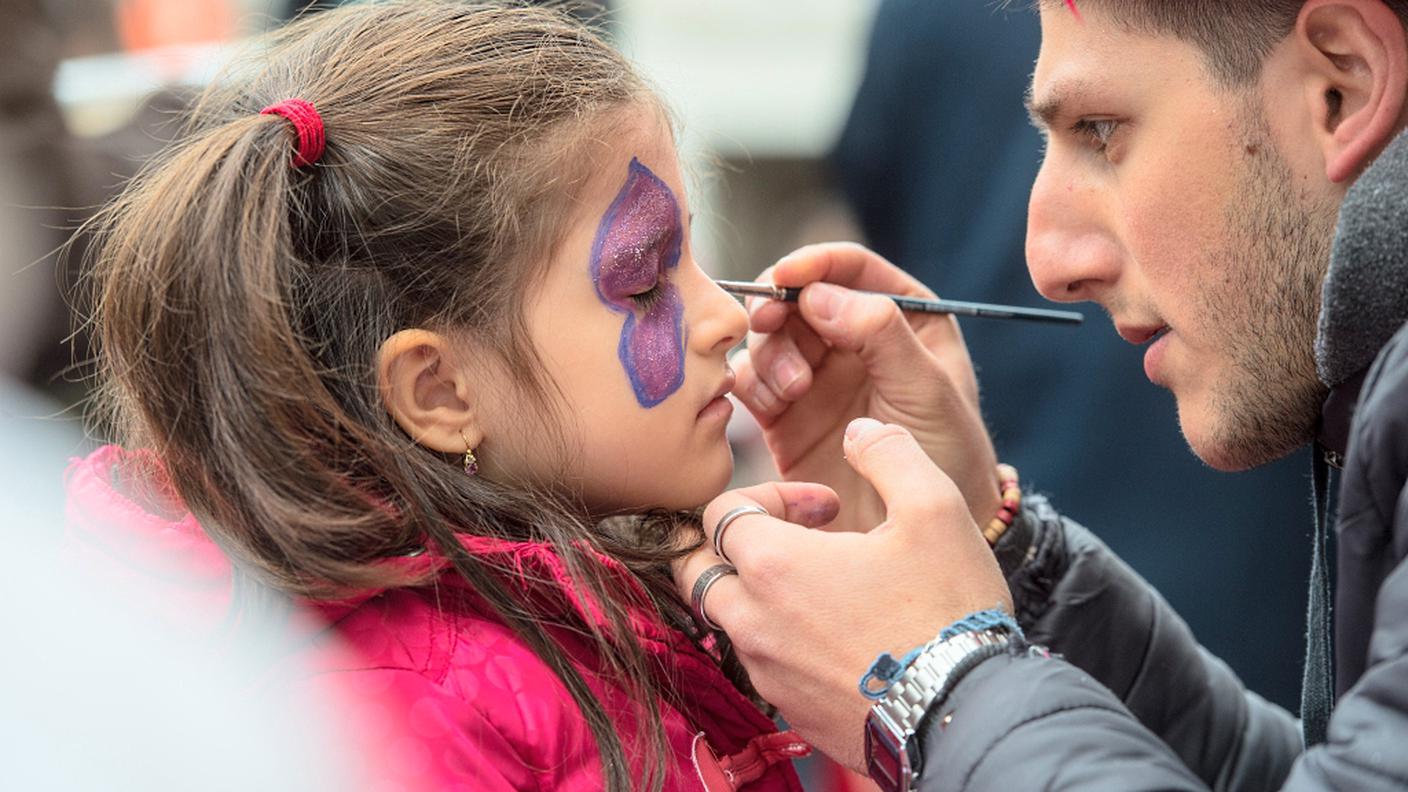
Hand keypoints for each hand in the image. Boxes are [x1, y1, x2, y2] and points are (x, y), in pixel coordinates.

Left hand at [676, 419, 1011, 771]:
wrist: (967, 715)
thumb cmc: (949, 610)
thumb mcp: (935, 508)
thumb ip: (889, 452)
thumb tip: (859, 429)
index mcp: (773, 565)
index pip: (719, 512)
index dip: (769, 495)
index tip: (824, 506)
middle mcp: (753, 622)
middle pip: (701, 569)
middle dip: (738, 545)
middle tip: (801, 542)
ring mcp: (767, 673)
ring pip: (728, 620)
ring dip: (760, 594)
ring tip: (826, 588)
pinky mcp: (789, 711)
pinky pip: (761, 665)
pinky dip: (781, 641)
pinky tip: (839, 635)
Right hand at [732, 242, 998, 532]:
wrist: (922, 539)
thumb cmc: (947, 455)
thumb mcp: (926, 389)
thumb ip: (879, 334)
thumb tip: (817, 293)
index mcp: (900, 316)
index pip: (852, 268)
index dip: (814, 264)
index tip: (786, 276)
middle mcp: (853, 339)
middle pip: (798, 297)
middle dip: (778, 306)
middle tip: (768, 324)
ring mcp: (816, 375)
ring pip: (770, 337)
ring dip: (770, 354)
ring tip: (793, 392)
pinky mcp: (785, 414)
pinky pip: (751, 381)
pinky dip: (751, 384)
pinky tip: (772, 407)